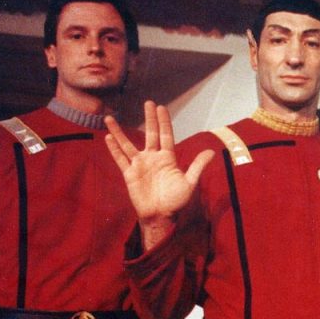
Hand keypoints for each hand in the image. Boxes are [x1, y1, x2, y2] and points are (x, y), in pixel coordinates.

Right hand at [104, 101, 212, 249]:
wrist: (161, 216)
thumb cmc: (176, 201)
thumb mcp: (189, 183)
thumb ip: (197, 166)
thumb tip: (211, 151)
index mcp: (168, 158)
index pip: (166, 135)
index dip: (164, 122)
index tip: (161, 107)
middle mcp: (153, 158)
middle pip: (150, 134)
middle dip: (149, 119)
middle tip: (148, 102)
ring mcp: (140, 165)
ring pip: (128, 144)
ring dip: (119, 132)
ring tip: (110, 119)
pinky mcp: (129, 174)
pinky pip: (120, 159)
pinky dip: (114, 149)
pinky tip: (108, 138)